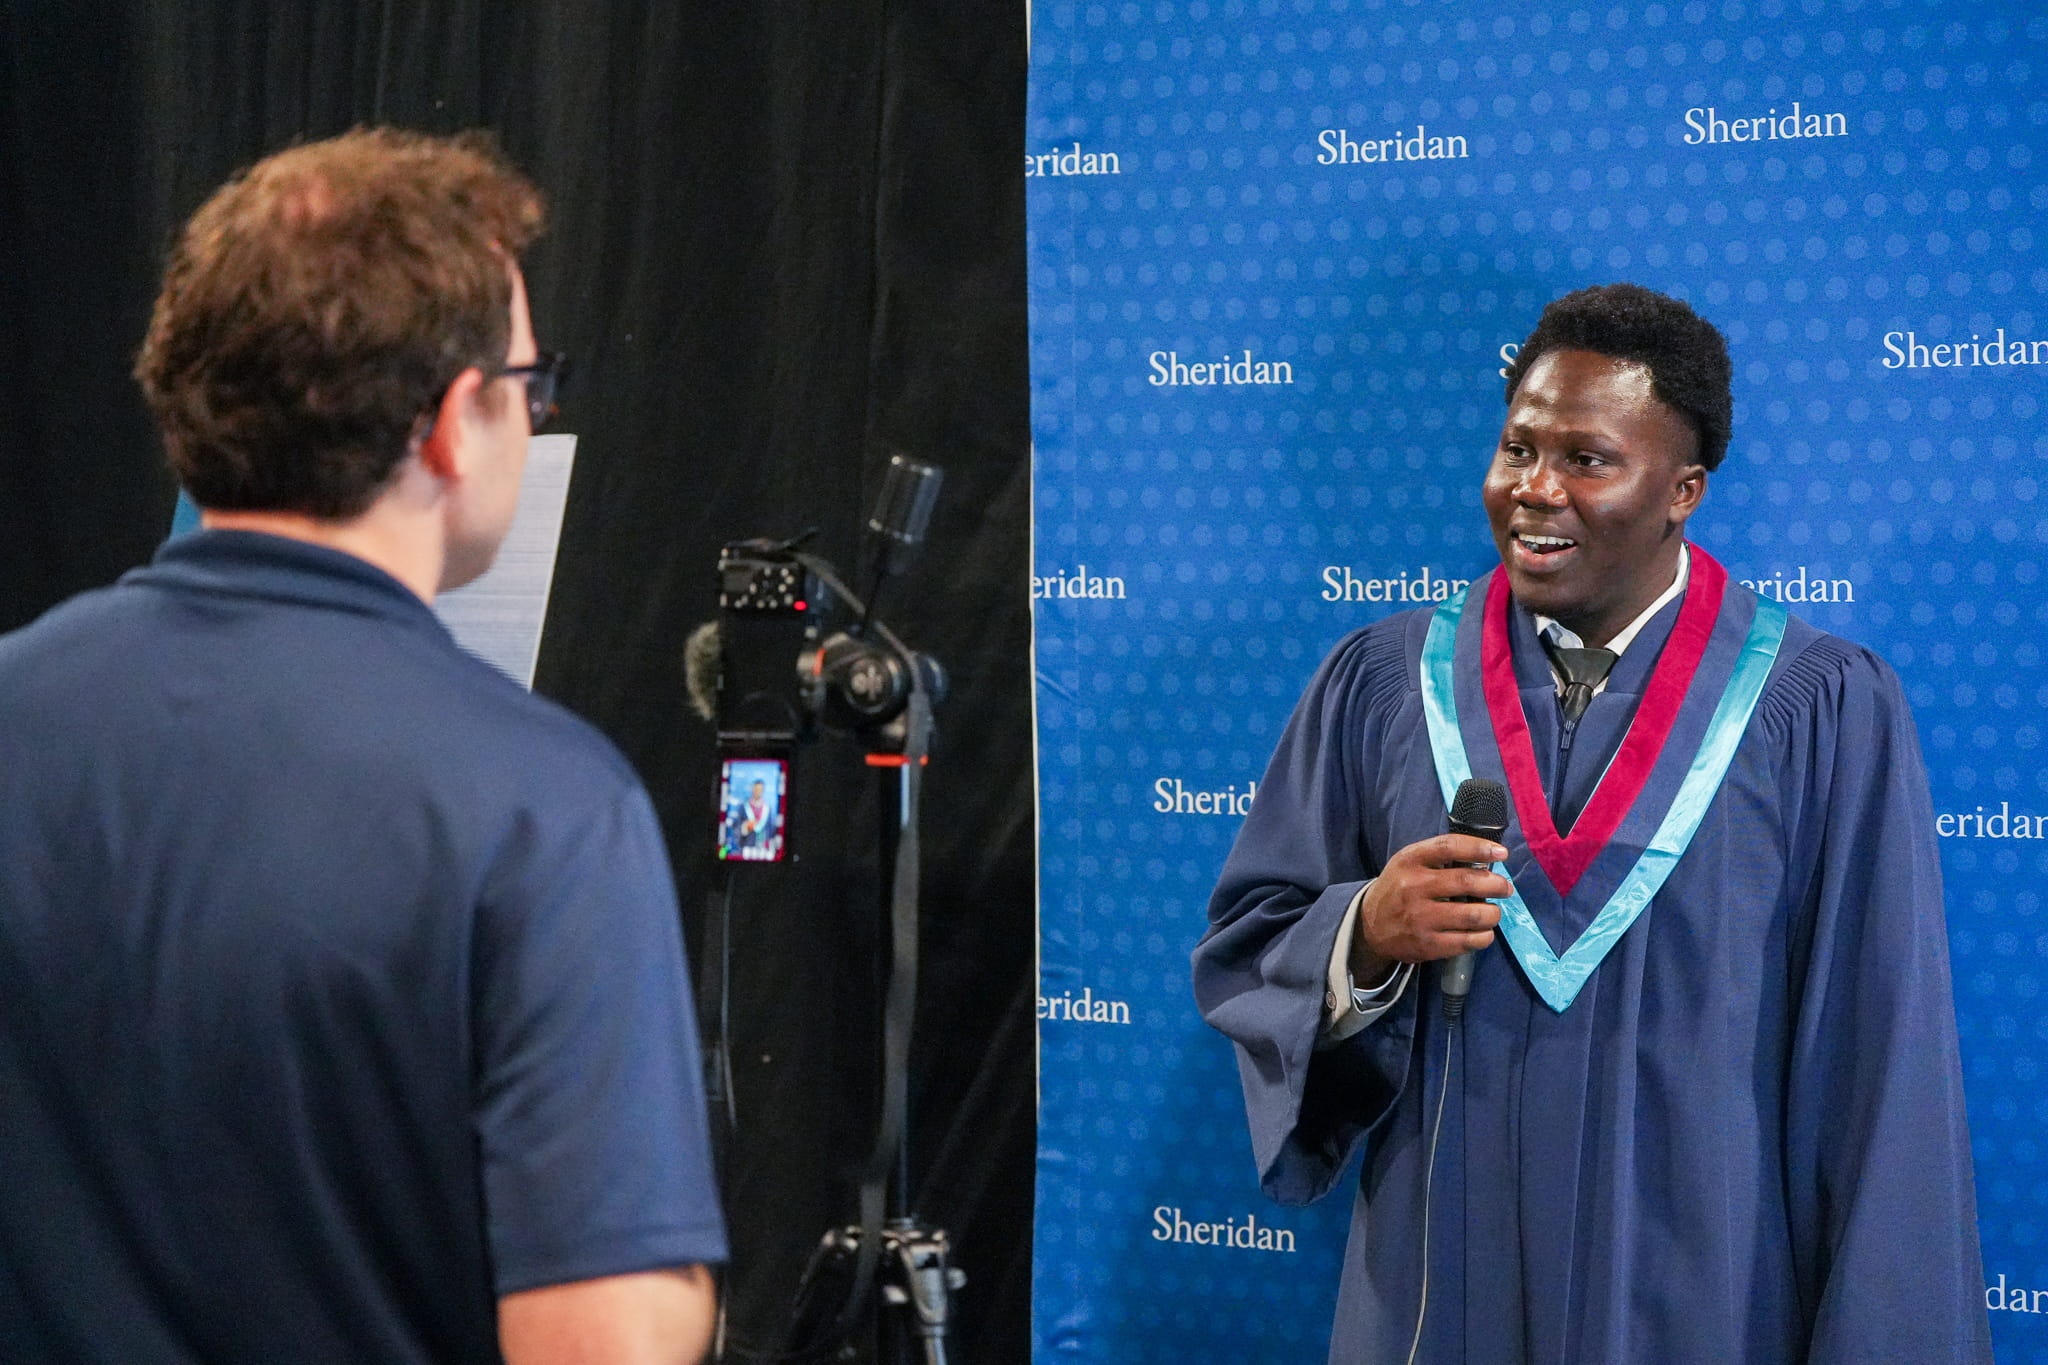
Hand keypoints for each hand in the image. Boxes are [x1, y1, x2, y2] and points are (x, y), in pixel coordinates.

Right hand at [1352, 834, 1510, 979]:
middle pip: (1467, 882)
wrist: (1368, 926)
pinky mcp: (1427, 945)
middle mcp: (1414, 888)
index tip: (1501, 853)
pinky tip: (1483, 932)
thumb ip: (1439, 857)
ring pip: (1474, 915)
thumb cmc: (1398, 888)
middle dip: (1496, 884)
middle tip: (1505, 888)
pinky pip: (1469, 941)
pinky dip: (1484, 936)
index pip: (1449, 847)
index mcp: (1410, 861)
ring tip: (1493, 912)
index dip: (1479, 848)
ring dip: (1493, 913)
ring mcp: (1420, 919)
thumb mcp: (1408, 863)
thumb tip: (1485, 859)